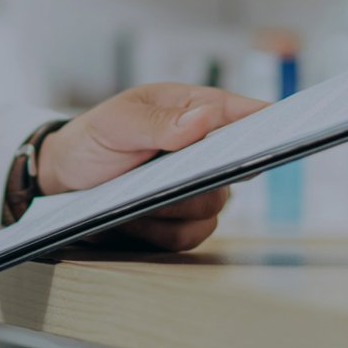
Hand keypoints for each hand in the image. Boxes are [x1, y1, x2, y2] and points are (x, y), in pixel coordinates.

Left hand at [35, 83, 267, 252]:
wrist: (62, 182)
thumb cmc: (91, 139)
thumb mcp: (115, 124)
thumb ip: (157, 123)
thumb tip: (205, 118)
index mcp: (194, 110)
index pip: (246, 114)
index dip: (272, 124)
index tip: (284, 135)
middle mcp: (204, 149)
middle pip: (237, 169)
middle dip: (200, 179)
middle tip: (167, 178)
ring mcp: (195, 187)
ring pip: (214, 207)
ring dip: (172, 207)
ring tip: (135, 195)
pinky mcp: (182, 221)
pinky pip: (192, 236)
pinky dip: (161, 232)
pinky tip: (134, 218)